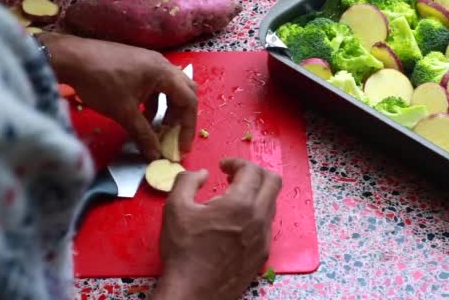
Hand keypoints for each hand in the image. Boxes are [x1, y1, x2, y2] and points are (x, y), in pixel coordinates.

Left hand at [40, 33, 196, 160]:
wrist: (71, 58)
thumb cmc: (100, 83)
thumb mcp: (124, 113)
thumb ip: (144, 135)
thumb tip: (155, 156)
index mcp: (163, 73)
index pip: (189, 101)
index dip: (188, 127)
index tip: (181, 147)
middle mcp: (161, 64)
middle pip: (186, 90)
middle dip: (182, 115)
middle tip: (173, 134)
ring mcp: (149, 61)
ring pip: (170, 87)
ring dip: (168, 108)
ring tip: (157, 127)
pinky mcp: (137, 62)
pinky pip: (156, 83)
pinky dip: (155, 100)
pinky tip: (142, 114)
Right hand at [153, 158, 281, 299]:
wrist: (193, 292)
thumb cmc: (183, 250)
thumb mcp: (175, 208)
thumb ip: (186, 181)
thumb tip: (202, 174)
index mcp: (240, 204)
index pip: (252, 170)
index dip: (237, 162)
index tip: (222, 166)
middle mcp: (259, 219)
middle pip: (273, 182)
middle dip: (254, 172)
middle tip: (234, 176)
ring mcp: (264, 238)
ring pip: (271, 204)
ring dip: (256, 193)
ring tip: (232, 199)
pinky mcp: (262, 254)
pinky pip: (267, 225)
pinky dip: (256, 214)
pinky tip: (236, 222)